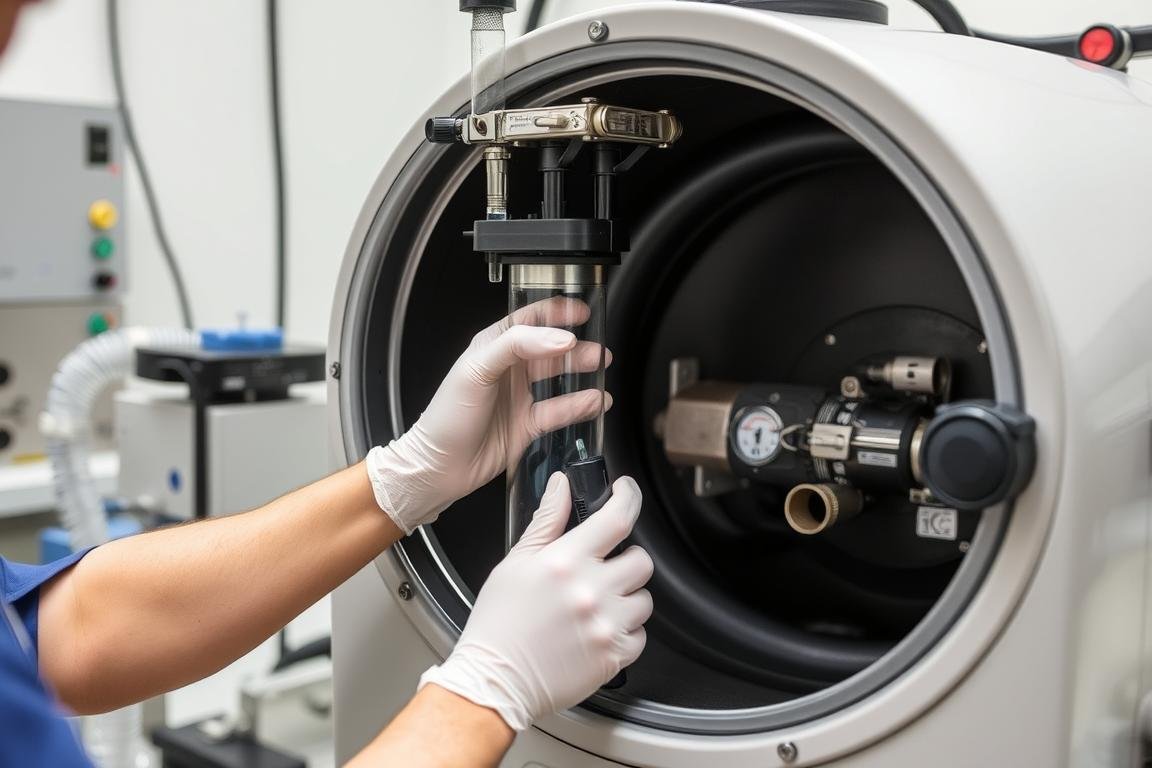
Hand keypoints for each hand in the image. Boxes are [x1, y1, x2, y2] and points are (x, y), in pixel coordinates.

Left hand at [366, 299, 610, 533]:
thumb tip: (558, 338)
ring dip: (582, 372)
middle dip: (577, 346)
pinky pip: (560, 410)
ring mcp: (520, 396)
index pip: (530, 319)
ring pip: (560, 378)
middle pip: (551, 348)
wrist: (439, 467)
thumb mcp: (477, 369)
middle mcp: (509, 368)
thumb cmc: (446, 417)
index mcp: (493, 346)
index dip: (557, 312)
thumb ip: (517, 345)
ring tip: (602, 369)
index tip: (582, 312)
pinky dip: (580, 405)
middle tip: (599, 349)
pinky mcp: (529, 424)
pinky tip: (595, 402)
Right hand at [419, 472, 652, 730]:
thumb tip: (561, 486)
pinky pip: (640, 635)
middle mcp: (591, 591)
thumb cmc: (499, 625)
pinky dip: (624, 632)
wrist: (495, 682)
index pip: (617, 518)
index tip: (627, 492)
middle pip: (641, 560)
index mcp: (565, 562)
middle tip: (603, 569)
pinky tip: (596, 631)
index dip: (629, 497)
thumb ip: (546, 521)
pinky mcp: (613, 656)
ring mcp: (606, 625)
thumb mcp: (515, 563)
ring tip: (596, 606)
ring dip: (626, 598)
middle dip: (626, 560)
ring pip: (644, 599)